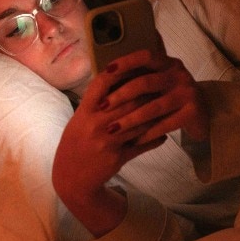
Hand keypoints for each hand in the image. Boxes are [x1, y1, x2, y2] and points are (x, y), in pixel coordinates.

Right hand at [52, 60, 169, 236]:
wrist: (71, 178)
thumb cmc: (77, 143)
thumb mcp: (80, 120)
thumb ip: (96, 103)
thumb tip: (116, 79)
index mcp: (84, 111)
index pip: (102, 83)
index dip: (120, 70)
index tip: (137, 63)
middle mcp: (95, 124)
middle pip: (128, 101)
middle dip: (148, 92)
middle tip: (163, 84)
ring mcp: (107, 142)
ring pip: (139, 123)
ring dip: (155, 115)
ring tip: (168, 107)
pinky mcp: (117, 158)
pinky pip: (142, 146)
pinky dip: (155, 140)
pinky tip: (164, 135)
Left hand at [97, 49, 209, 145]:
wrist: (204, 113)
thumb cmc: (171, 97)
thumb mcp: (158, 82)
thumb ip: (139, 77)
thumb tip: (104, 78)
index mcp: (167, 63)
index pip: (145, 56)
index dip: (126, 62)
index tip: (107, 71)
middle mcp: (179, 75)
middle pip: (145, 82)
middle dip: (121, 95)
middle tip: (103, 106)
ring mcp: (187, 94)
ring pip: (153, 107)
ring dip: (130, 119)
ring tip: (113, 129)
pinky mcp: (192, 113)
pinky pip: (165, 125)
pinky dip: (147, 134)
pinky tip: (133, 141)